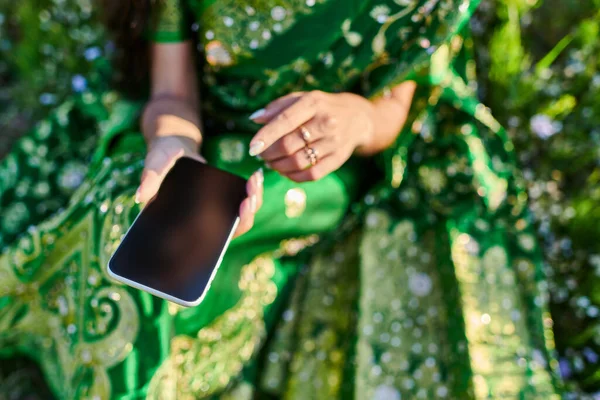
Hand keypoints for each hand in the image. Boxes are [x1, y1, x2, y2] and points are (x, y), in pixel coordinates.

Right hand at [136, 135, 262, 237]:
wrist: (175, 148)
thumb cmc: (161, 157)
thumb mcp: (155, 163)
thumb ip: (150, 177)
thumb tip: (141, 195)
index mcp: (181, 223)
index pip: (204, 242)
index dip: (223, 236)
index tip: (237, 217)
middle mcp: (201, 223)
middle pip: (229, 231)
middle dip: (244, 217)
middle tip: (248, 199)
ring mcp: (213, 213)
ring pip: (240, 218)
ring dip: (252, 203)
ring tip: (254, 182)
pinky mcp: (223, 201)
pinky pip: (242, 203)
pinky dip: (251, 193)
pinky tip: (255, 178)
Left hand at [248, 91, 375, 181]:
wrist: (359, 118)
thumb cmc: (322, 107)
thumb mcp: (303, 98)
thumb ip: (278, 107)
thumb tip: (254, 119)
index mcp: (313, 103)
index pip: (285, 121)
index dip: (265, 136)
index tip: (251, 147)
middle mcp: (326, 122)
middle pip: (289, 144)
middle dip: (269, 154)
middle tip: (260, 155)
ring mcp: (334, 142)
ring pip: (298, 162)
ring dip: (279, 166)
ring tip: (271, 163)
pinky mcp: (338, 159)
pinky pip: (312, 174)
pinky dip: (294, 176)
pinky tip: (285, 171)